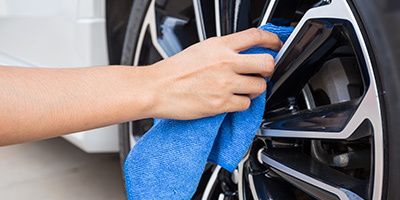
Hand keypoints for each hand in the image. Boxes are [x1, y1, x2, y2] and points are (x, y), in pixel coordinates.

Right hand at [147, 28, 281, 119]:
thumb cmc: (174, 71)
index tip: (276, 45)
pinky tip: (230, 100)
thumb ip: (223, 50)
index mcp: (219, 46)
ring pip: (259, 87)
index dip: (272, 40)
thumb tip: (242, 54)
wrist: (157, 88)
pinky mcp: (221, 103)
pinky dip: (241, 103)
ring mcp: (225, 83)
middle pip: (266, 63)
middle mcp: (226, 62)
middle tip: (263, 73)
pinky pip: (246, 104)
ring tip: (242, 89)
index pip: (256, 36)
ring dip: (254, 89)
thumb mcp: (200, 50)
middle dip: (269, 69)